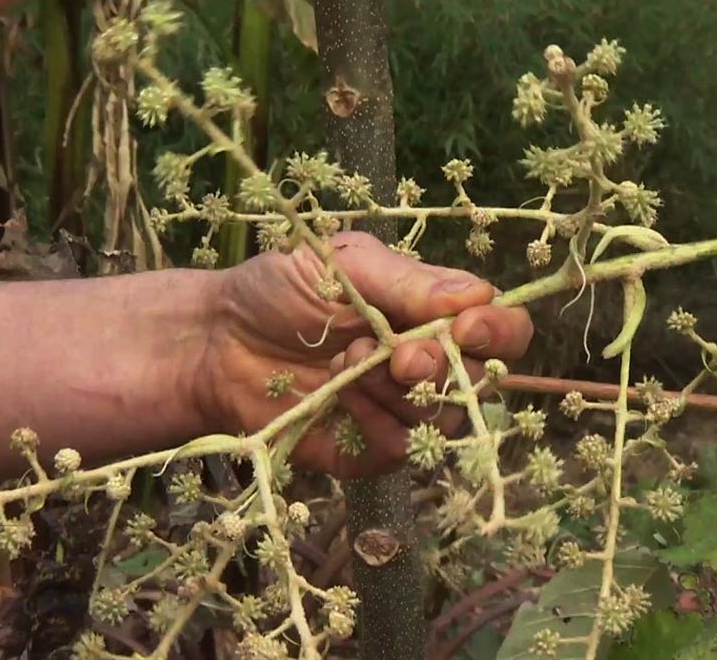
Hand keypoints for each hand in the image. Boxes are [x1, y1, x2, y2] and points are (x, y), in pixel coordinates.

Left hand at [203, 231, 533, 477]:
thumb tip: (476, 297)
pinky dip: (374, 423)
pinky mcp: (370, 450)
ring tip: (346, 364)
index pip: (501, 328)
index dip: (498, 331)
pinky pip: (400, 449)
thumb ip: (408, 281)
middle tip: (401, 357)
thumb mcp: (343, 266)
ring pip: (444, 419)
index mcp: (433, 311)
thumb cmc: (278, 292)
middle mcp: (429, 364)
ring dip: (398, 393)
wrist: (215, 344)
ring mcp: (401, 410)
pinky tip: (337, 397)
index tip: (468, 327)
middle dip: (446, 369)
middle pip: (483, 382)